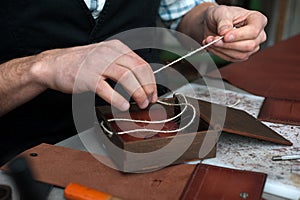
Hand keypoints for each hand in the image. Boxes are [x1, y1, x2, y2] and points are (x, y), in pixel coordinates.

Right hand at [32, 40, 156, 110]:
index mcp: (116, 48)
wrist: (55, 65)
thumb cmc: (82, 64)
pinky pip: (107, 88)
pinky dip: (118, 99)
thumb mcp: (106, 57)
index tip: (153, 93)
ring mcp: (98, 64)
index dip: (151, 81)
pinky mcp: (87, 77)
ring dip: (137, 93)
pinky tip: (123, 106)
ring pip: (126, 77)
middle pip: (137, 69)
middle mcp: (109, 53)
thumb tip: (142, 83)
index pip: (142, 64)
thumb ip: (123, 66)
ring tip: (140, 104)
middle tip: (149, 101)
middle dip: (147, 88)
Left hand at [202, 5, 266, 61]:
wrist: (213, 23)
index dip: (239, 36)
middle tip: (214, 40)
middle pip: (248, 46)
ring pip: (240, 55)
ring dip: (222, 50)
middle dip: (228, 45)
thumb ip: (224, 22)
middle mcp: (258, 35)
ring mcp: (251, 47)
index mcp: (257, 20)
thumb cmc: (221, 15)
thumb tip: (224, 32)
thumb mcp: (221, 12)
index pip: (253, 31)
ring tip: (210, 41)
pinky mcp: (242, 55)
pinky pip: (232, 58)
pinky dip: (219, 53)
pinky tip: (212, 46)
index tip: (225, 36)